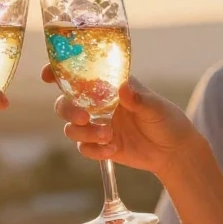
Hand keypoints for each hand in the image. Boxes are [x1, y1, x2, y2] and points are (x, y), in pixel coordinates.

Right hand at [41, 65, 196, 177]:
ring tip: (108, 137)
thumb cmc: (167, 120)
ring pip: (72, 128)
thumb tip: (124, 88)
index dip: (58, 72)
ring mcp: (98, 125)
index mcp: (109, 86)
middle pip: (65, 103)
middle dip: (68, 110)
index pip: (78, 75)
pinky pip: (84, 148)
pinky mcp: (100, 146)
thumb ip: (138, 99)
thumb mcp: (156, 107)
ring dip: (84, 133)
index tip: (48, 75)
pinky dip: (93, 150)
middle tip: (84, 118)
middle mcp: (98, 104)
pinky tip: (112, 151)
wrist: (174, 151)